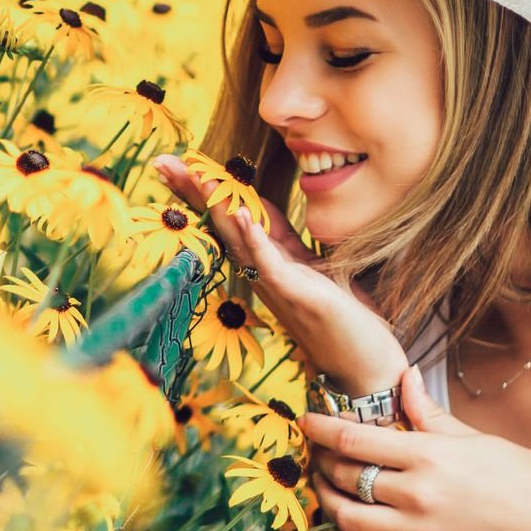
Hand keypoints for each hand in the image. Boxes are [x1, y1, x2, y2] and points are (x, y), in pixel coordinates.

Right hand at [148, 153, 405, 389]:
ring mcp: (279, 286)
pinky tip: (244, 216)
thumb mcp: (318, 270)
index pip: (235, 216)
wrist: (368, 369)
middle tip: (163, 163)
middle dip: (195, 191)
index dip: (208, 188)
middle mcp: (265, 274)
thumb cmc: (348, 323)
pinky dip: (257, 239)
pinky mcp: (300, 296)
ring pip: (240, 239)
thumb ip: (291, 244)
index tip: (180, 162)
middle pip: (224, 223)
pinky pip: (272, 264)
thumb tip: (264, 216)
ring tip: (196, 174)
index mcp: (271, 262)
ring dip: (217, 205)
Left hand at [299, 368, 530, 530]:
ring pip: (350, 520)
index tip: (306, 421)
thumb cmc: (523, 476)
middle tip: (318, 456)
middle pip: (346, 478)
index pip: (354, 438)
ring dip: (328, 503)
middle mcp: (418, 494)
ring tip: (326, 491)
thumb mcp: (475, 437)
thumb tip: (404, 379)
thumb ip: (429, 413)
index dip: (322, 429)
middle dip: (323, 465)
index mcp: (429, 454)